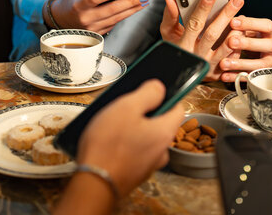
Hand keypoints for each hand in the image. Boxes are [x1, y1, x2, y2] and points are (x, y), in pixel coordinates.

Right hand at [47, 0, 148, 33]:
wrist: (64, 20)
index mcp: (78, 5)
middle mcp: (86, 18)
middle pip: (111, 10)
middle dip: (129, 2)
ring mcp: (93, 28)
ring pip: (116, 18)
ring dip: (133, 9)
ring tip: (145, 0)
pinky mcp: (100, 32)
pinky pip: (115, 23)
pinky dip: (127, 14)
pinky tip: (136, 7)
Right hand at [76, 79, 183, 196]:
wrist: (93, 184)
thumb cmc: (109, 146)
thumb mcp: (127, 107)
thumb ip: (147, 93)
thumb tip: (159, 87)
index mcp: (165, 132)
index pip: (178, 108)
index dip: (166, 96)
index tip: (151, 92)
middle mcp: (162, 150)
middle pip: (159, 123)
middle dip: (144, 113)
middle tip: (124, 109)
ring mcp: (149, 164)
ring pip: (146, 138)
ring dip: (133, 130)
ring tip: (112, 125)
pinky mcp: (135, 173)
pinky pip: (135, 152)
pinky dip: (125, 145)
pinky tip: (108, 141)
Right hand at [160, 0, 243, 80]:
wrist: (182, 76)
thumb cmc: (177, 49)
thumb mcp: (169, 34)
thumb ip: (170, 16)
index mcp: (183, 45)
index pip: (194, 24)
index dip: (202, 8)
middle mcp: (197, 56)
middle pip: (213, 34)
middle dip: (225, 15)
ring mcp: (209, 66)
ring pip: (226, 48)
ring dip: (236, 31)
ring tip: (242, 16)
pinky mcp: (220, 72)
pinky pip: (233, 57)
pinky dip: (240, 43)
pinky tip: (243, 30)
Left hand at [219, 16, 271, 81]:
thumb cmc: (260, 40)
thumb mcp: (257, 30)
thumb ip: (245, 25)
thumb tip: (229, 17)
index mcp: (270, 33)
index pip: (266, 26)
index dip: (250, 23)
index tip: (232, 21)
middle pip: (266, 45)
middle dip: (248, 43)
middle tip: (230, 41)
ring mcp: (271, 63)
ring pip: (258, 65)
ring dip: (240, 64)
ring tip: (223, 63)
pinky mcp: (264, 77)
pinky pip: (250, 78)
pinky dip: (236, 77)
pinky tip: (224, 76)